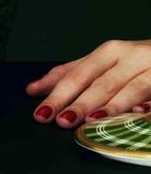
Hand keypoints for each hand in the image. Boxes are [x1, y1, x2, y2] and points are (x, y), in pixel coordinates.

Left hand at [25, 38, 150, 127]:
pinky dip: (146, 107)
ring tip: (91, 121)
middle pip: (99, 82)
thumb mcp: (103, 61)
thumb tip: (35, 89)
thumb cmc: (134, 60)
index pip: (77, 73)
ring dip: (109, 106)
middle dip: (79, 102)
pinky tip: (135, 114)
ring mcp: (150, 70)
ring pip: (129, 89)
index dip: (57, 92)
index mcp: (108, 52)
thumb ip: (73, 73)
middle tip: (61, 120)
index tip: (40, 110)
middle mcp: (128, 58)